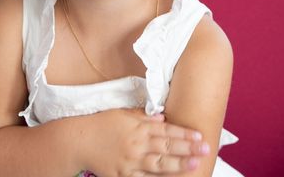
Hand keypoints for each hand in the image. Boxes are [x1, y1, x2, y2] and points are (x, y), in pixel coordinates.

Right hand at [83, 109, 210, 175]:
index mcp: (137, 127)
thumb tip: (162, 118)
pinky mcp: (122, 175)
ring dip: (178, 165)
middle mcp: (136, 144)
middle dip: (188, 148)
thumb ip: (143, 117)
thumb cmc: (101, 124)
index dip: (184, 133)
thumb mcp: (123, 114)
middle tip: (206, 149)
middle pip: (167, 146)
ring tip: (194, 164)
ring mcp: (130, 161)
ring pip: (159, 164)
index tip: (199, 135)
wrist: (78, 140)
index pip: (166, 130)